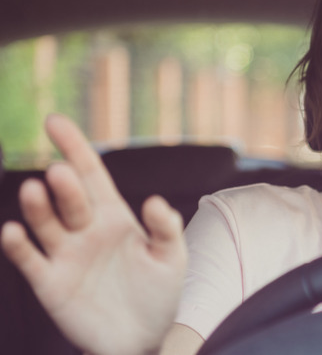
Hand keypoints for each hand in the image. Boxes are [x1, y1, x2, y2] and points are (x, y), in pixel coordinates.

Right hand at [0, 115, 186, 354]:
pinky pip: (30, 260)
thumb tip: (155, 201)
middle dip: (64, 184)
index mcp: (114, 216)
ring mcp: (65, 254)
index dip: (74, 146)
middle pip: (70, 198)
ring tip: (36, 190)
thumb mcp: (172, 258)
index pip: (91, 174)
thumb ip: (166, 229)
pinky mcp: (50, 282)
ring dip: (39, 207)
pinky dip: (19, 246)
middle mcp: (85, 229)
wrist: (143, 338)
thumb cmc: (159, 293)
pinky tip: (15, 232)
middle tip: (60, 173)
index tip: (54, 122)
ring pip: (46, 223)